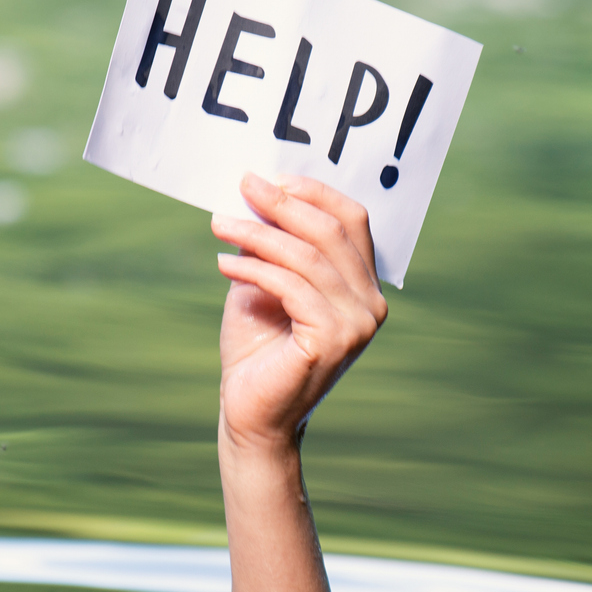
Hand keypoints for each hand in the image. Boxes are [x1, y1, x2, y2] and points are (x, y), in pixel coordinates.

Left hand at [211, 173, 386, 455]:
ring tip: (219, 224)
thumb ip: (272, 243)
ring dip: (257, 233)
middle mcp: (371, 303)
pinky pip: (290, 286)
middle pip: (331, 231)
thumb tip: (257, 192)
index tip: (269, 178)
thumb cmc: (257, 349)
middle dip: (282, 203)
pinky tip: (224, 263)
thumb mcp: (264, 282)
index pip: (353, 220)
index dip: (314, 192)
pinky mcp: (333, 339)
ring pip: (307, 256)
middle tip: (242, 185)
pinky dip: (253, 267)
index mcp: (364, 285)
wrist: (251, 413)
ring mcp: (358, 324)